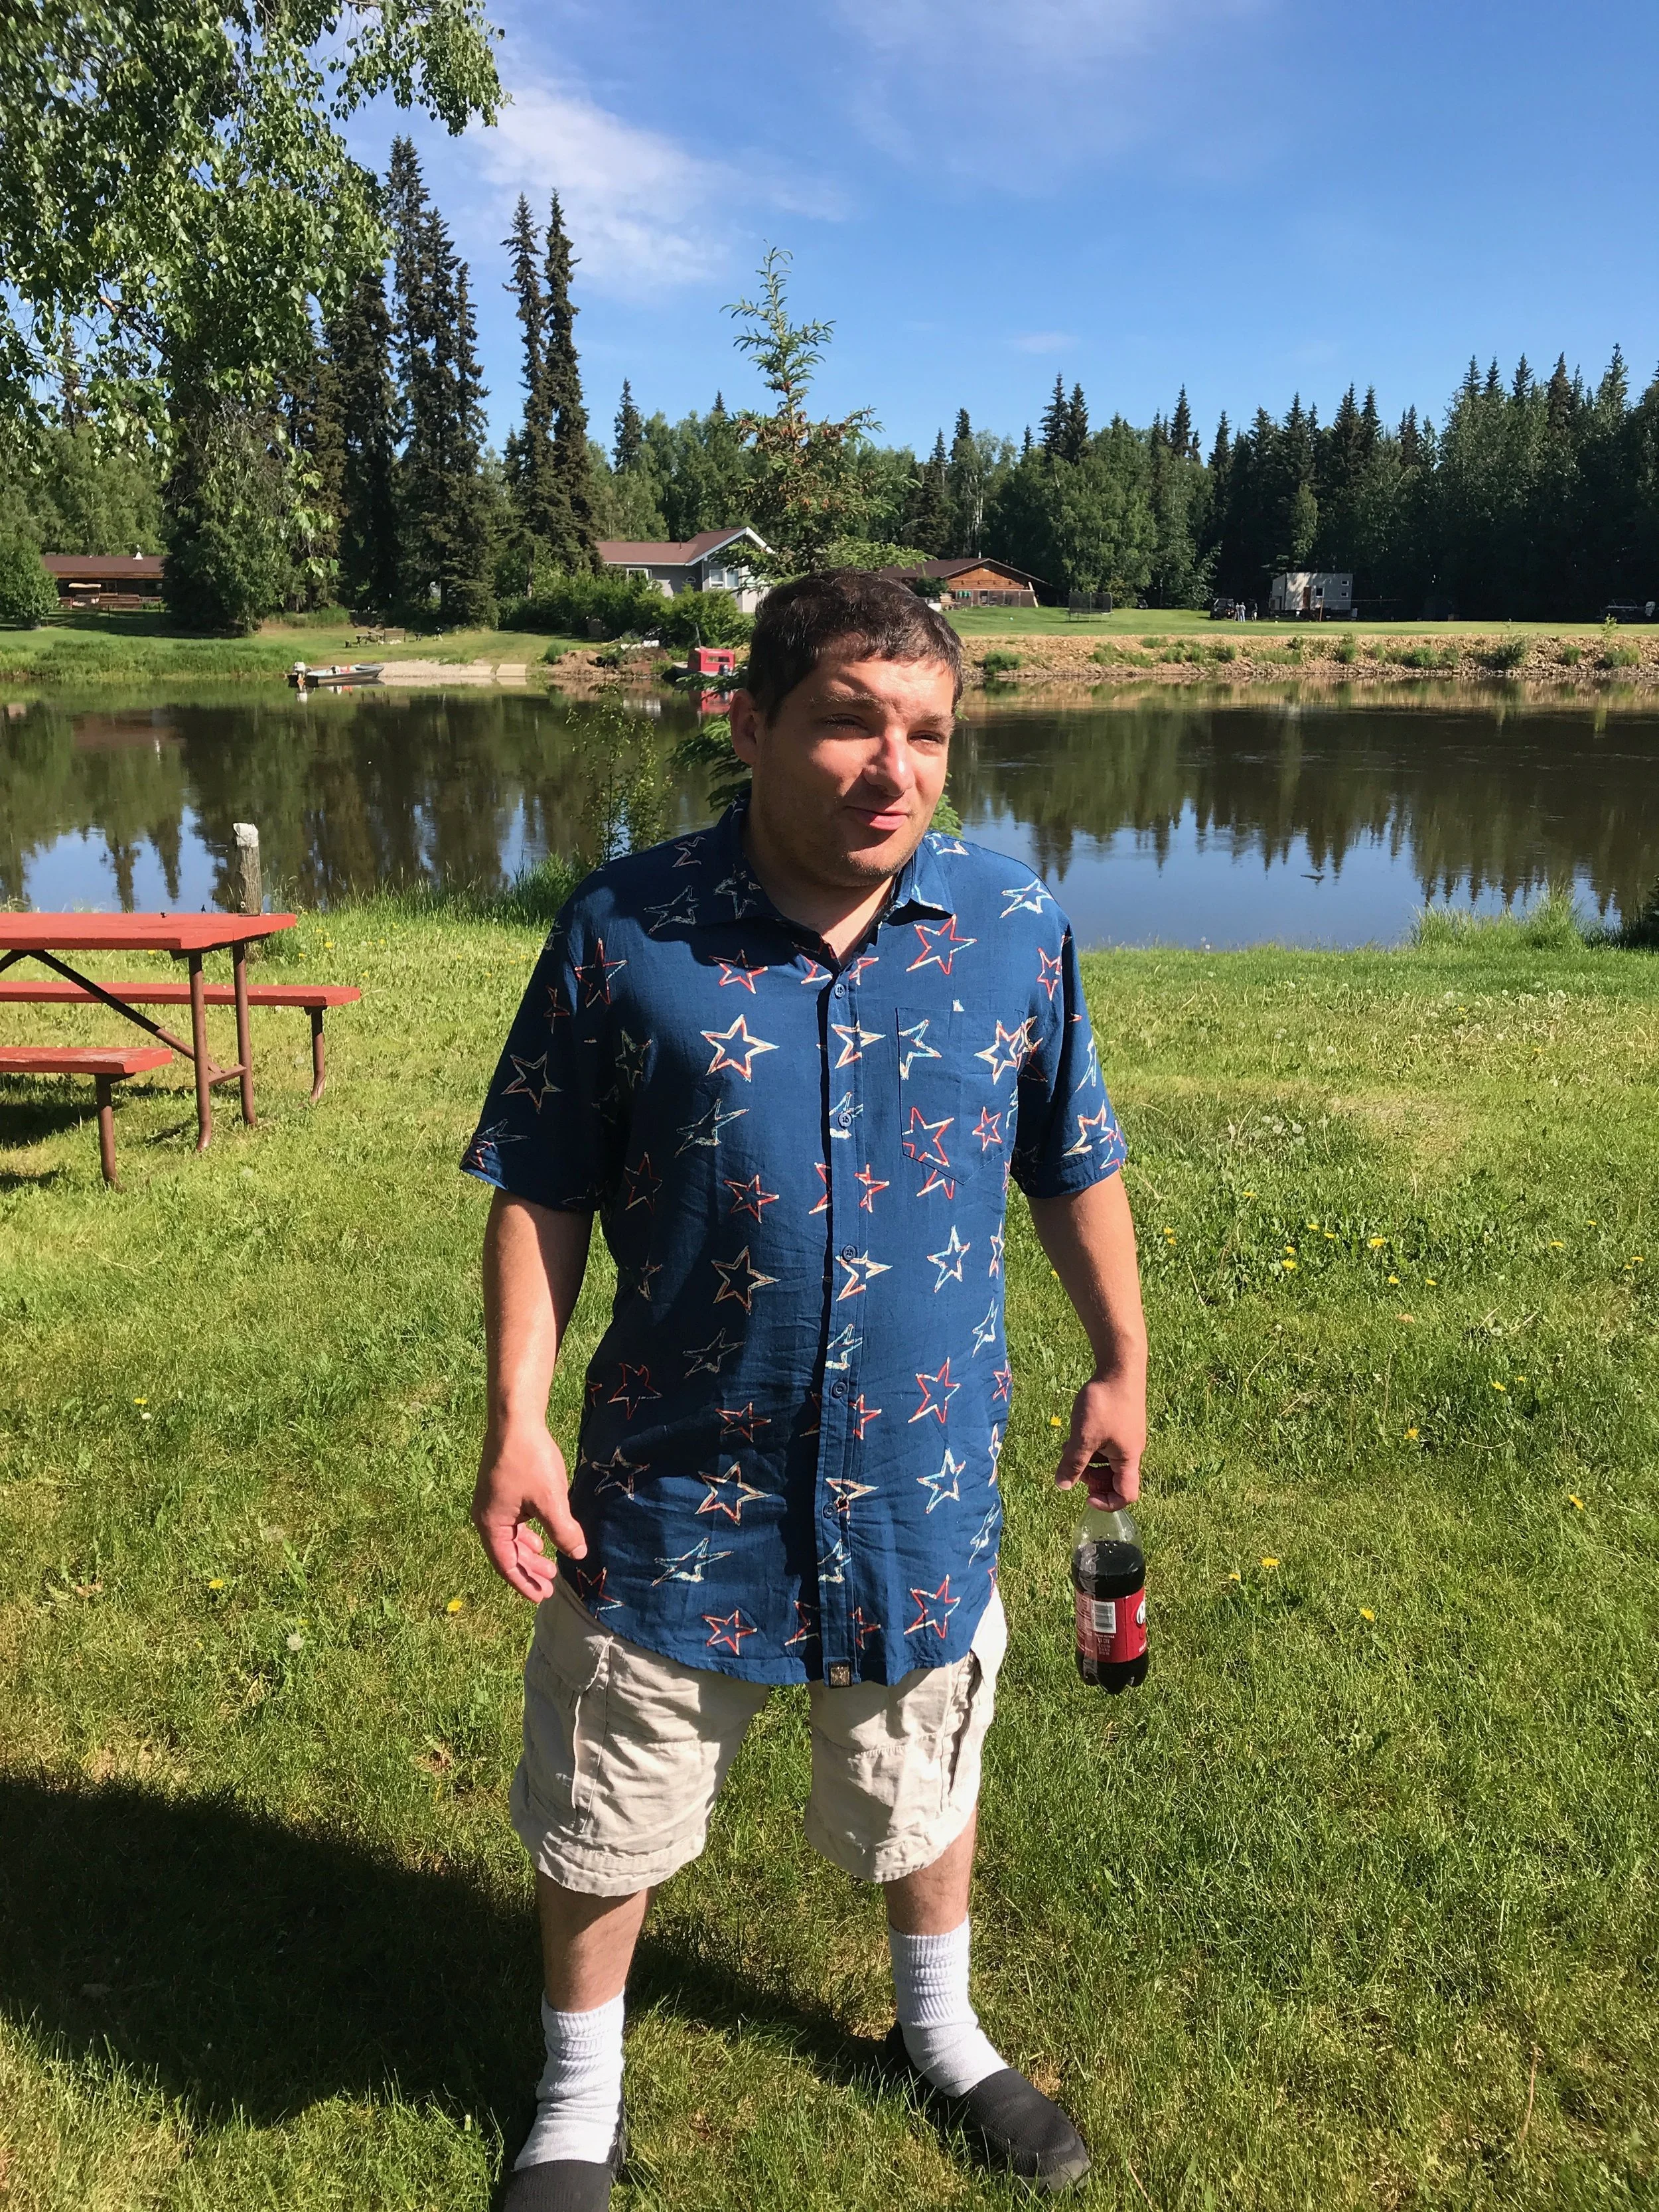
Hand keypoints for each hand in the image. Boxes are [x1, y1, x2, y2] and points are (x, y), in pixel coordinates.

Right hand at [472, 1417, 586, 1602]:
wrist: (515, 1419)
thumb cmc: (530, 1460)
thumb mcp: (551, 1500)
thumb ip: (564, 1531)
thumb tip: (577, 1555)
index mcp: (491, 1524)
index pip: (507, 1565)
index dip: (525, 1582)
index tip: (542, 1596)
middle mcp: (486, 1516)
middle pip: (507, 1553)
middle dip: (530, 1569)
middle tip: (551, 1582)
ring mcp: (492, 1502)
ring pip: (511, 1537)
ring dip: (530, 1550)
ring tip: (549, 1561)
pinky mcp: (501, 1488)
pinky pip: (513, 1521)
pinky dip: (527, 1532)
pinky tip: (543, 1534)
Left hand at [1053, 1363, 1145, 1509]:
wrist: (1119, 1367)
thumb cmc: (1104, 1403)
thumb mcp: (1083, 1436)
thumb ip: (1073, 1463)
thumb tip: (1063, 1487)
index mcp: (1128, 1459)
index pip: (1126, 1494)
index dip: (1107, 1502)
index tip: (1086, 1494)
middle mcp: (1131, 1450)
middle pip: (1115, 1480)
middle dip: (1092, 1479)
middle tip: (1073, 1467)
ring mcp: (1126, 1436)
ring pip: (1108, 1461)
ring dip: (1088, 1460)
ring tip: (1070, 1447)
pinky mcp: (1120, 1423)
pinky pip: (1106, 1445)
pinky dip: (1091, 1445)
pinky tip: (1075, 1433)